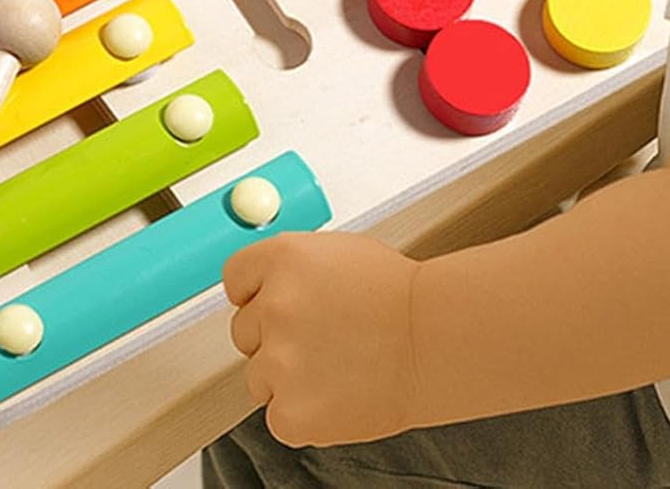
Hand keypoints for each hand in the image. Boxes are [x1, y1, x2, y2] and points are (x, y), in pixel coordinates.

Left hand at [223, 230, 422, 447]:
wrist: (434, 339)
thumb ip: (294, 268)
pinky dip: (302, 414)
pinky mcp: (291, 410)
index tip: (269, 306)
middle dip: (274, 338)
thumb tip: (266, 283)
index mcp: (283, 258)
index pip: (235, 278)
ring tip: (336, 368)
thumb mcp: (339, 253)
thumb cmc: (400, 295)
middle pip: (244, 331)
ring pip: (259, 377)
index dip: (253, 294)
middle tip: (320, 341)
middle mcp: (273, 305)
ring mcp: (279, 360)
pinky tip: (336, 394)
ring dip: (287, 378)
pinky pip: (277, 416)